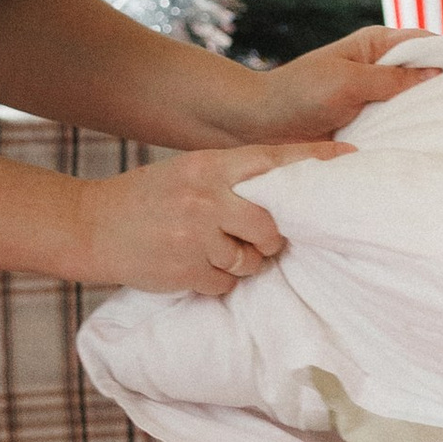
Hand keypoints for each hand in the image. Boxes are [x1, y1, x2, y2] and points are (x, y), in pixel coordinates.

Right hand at [74, 143, 346, 297]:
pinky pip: (225, 283)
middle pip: (270, 224)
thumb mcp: (188, 173)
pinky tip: (191, 266)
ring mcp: (197, 236)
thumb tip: (281, 195)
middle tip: (256, 239)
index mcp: (210, 167)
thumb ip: (230, 179)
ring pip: (251, 260)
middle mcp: (207, 198)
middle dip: (270, 239)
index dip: (315, 160)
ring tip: (210, 251)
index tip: (351, 158)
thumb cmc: (147, 199)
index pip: (274, 160)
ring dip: (240, 262)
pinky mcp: (187, 270)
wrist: (91, 225)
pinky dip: (215, 280)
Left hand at [234, 28, 439, 143]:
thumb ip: (391, 79)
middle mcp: (380, 67)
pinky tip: (432, 143)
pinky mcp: (369, 123)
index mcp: (376, 44)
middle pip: (425, 72)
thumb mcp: (348, 81)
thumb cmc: (299, 93)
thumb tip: (437, 74)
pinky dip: (412, 131)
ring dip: (431, 112)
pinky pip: (398, 124)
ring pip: (415, 101)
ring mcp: (376, 96)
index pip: (424, 42)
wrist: (261, 125)